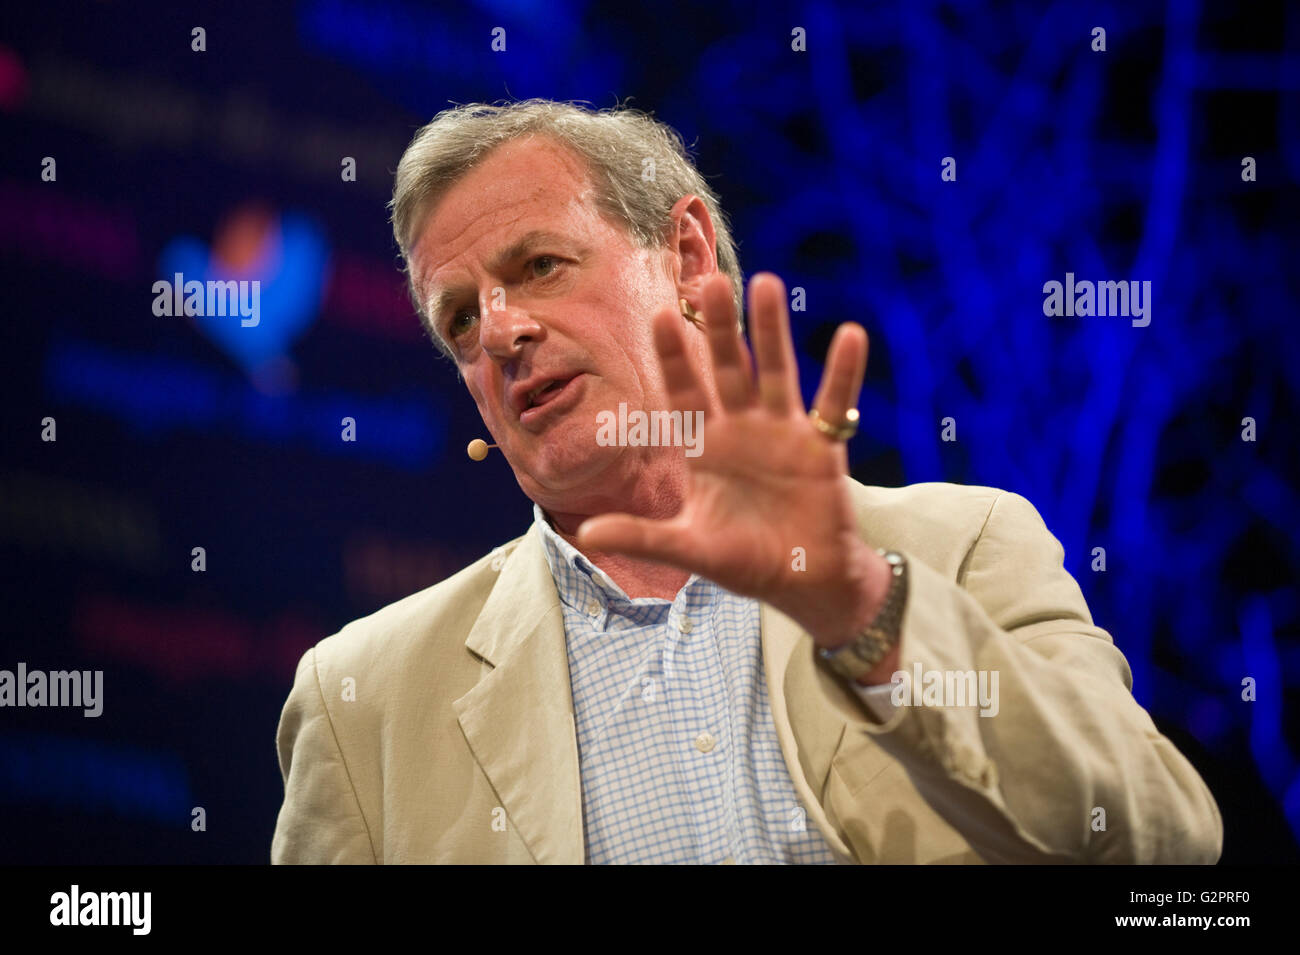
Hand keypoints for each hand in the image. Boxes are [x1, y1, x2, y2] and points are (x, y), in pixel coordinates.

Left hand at [576, 271, 893, 653]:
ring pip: (774, 372)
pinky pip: (833, 403)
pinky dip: (843, 372)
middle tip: (711, 281)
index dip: (674, 358)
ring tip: (765, 284)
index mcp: (706, 449)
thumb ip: (643, 536)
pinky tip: (850, 336)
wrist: (803, 582)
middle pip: (729, 369)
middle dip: (720, 329)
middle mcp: (741, 430)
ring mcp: (782, 433)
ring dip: (770, 331)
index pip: (684, 394)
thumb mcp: (690, 548)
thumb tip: (588, 532)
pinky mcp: (822, 447)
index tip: (660, 316)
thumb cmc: (745, 563)